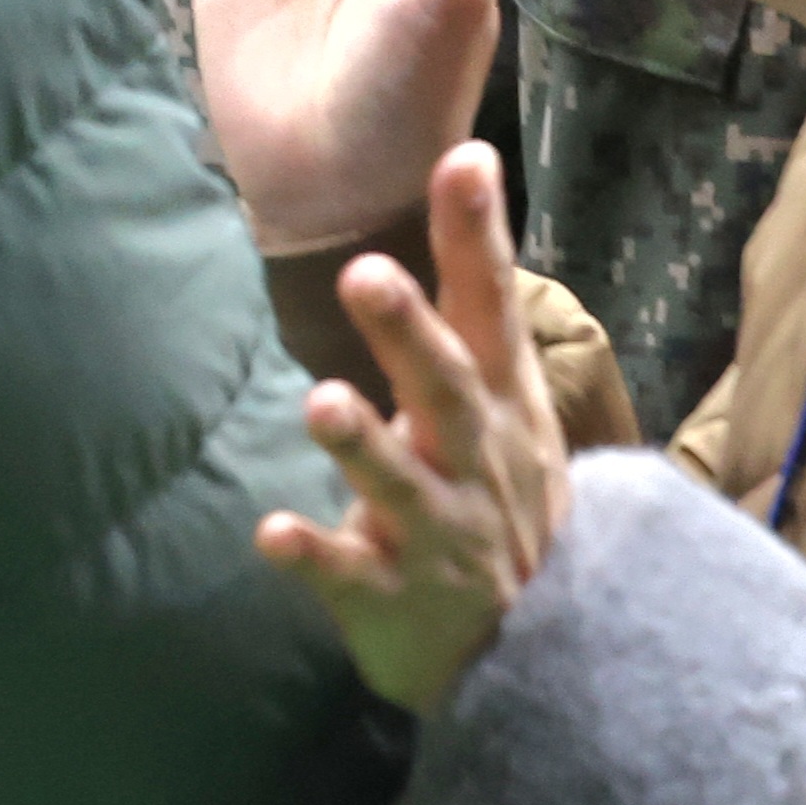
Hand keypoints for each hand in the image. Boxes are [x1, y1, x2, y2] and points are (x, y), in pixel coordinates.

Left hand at [258, 143, 569, 716]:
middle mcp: (473, 460)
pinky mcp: (390, 600)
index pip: (491, 305)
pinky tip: (270, 532)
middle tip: (361, 273)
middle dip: (408, 333)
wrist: (535, 650)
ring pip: (398, 485)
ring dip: (362, 444)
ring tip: (319, 402)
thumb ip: (474, 288)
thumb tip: (464, 154)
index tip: (464, 160)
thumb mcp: (507, 394)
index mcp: (501, 403)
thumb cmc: (500, 488)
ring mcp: (436, 534)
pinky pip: (349, 576)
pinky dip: (315, 554)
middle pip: (446, 388)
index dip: (478, 235)